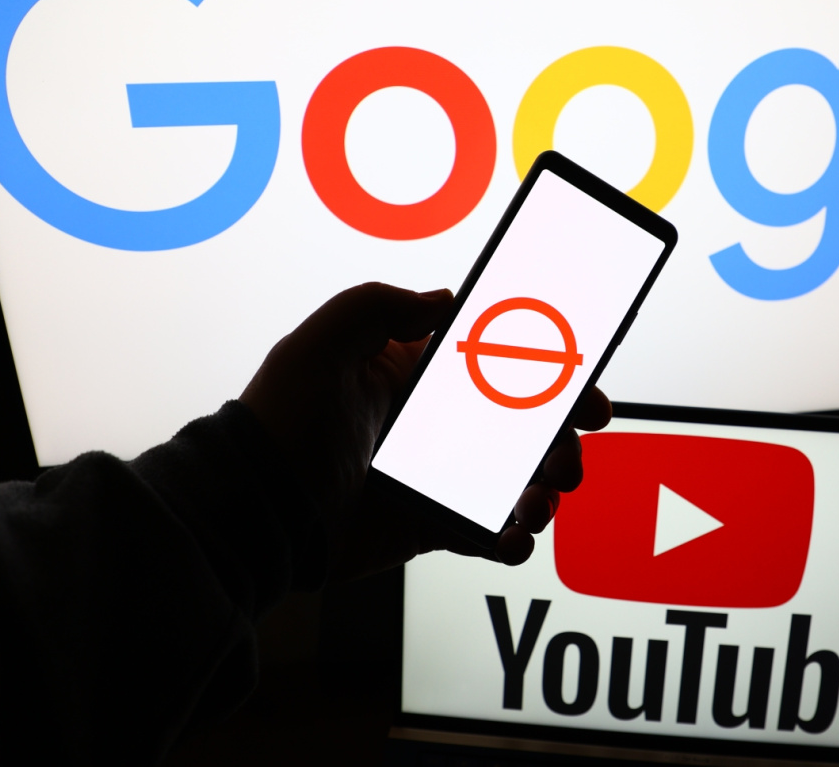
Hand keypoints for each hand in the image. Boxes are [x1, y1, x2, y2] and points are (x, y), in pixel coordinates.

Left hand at [240, 283, 611, 579]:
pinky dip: (514, 538)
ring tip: (538, 498)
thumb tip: (445, 299)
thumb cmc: (284, 422)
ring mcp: (439, 478)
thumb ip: (381, 306)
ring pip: (519, 480)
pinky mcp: (433, 526)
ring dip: (546, 488)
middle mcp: (436, 424)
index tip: (583, 382)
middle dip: (563, 436)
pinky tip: (512, 533)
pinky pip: (490, 533)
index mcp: (418, 375)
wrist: (256, 511)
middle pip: (525, 426)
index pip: (498, 365)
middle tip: (568, 451)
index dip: (549, 371)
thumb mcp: (324, 343)